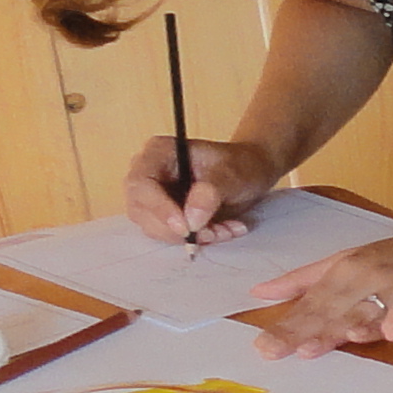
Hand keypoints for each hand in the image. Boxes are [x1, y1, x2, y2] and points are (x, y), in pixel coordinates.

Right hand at [127, 135, 284, 243]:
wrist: (251, 172)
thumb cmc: (240, 164)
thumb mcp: (231, 173)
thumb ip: (210, 193)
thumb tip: (191, 219)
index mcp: (159, 152)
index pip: (142, 184)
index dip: (159, 209)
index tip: (185, 228)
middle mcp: (149, 174)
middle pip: (141, 210)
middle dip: (177, 229)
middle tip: (211, 233)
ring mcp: (154, 196)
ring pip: (154, 228)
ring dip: (191, 237)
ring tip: (224, 229)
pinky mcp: (164, 215)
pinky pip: (170, 235)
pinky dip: (197, 239)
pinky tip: (222, 230)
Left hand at [249, 221, 392, 357]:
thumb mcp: (349, 260)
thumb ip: (305, 280)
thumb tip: (259, 292)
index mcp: (347, 268)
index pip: (312, 302)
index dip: (288, 325)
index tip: (262, 347)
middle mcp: (369, 276)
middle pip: (332, 310)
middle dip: (301, 332)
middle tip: (271, 352)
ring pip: (367, 313)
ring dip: (341, 331)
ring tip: (311, 348)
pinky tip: (384, 334)